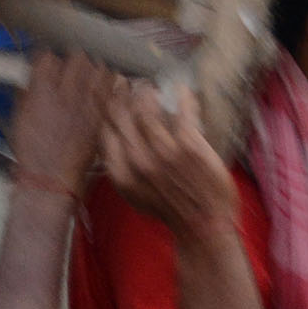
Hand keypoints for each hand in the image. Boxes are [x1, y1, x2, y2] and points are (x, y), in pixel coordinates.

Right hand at [6, 50, 117, 202]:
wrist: (50, 176)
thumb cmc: (32, 149)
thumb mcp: (20, 115)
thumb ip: (30, 89)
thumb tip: (36, 74)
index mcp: (41, 91)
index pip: (48, 57)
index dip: (48, 58)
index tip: (48, 63)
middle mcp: (67, 93)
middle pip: (78, 57)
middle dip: (75, 59)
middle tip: (72, 68)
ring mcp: (89, 103)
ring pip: (101, 69)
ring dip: (96, 69)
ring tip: (91, 77)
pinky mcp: (104, 115)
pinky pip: (116, 89)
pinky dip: (113, 85)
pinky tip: (105, 90)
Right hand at [100, 81, 235, 242]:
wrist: (202, 225)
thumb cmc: (170, 210)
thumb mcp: (134, 194)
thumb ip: (121, 168)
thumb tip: (113, 139)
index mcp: (121, 173)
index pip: (105, 131)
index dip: (105, 110)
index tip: (107, 97)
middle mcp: (137, 160)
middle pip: (122, 116)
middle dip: (121, 95)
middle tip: (125, 84)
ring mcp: (163, 152)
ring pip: (147, 109)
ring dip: (147, 93)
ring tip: (149, 87)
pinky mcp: (188, 145)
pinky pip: (182, 113)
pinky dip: (183, 98)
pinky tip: (182, 89)